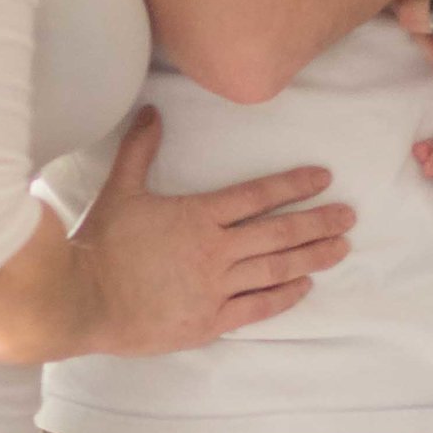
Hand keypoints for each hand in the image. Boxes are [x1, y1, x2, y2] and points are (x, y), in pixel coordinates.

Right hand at [71, 110, 352, 354]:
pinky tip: (306, 286)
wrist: (83, 300)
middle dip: (318, 222)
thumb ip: (140, 151)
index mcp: (198, 216)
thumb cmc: (99, 246)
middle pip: (278, 233)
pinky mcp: (210, 321)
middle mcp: (215, 251)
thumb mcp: (119, 191)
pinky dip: (284, 296)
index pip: (256, 196)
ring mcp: (216, 288)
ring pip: (276, 269)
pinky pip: (258, 307)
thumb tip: (152, 112)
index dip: (292, 185)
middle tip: (349, 216)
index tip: (322, 179)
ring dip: (312, 257)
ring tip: (341, 248)